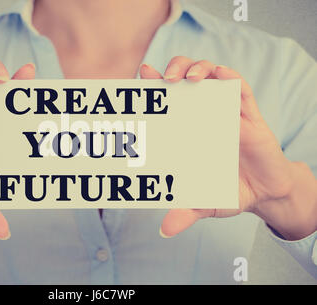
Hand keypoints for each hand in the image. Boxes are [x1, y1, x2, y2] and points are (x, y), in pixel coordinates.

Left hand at [140, 57, 316, 240]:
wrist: (265, 194)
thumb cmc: (230, 192)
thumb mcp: (205, 203)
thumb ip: (186, 212)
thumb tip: (165, 230)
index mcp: (189, 130)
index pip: (169, 100)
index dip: (155, 85)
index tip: (142, 75)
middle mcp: (205, 116)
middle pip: (187, 78)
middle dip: (175, 68)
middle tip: (166, 79)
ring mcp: (227, 113)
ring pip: (213, 75)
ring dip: (200, 68)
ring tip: (191, 78)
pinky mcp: (250, 116)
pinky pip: (241, 90)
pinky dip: (231, 79)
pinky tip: (222, 76)